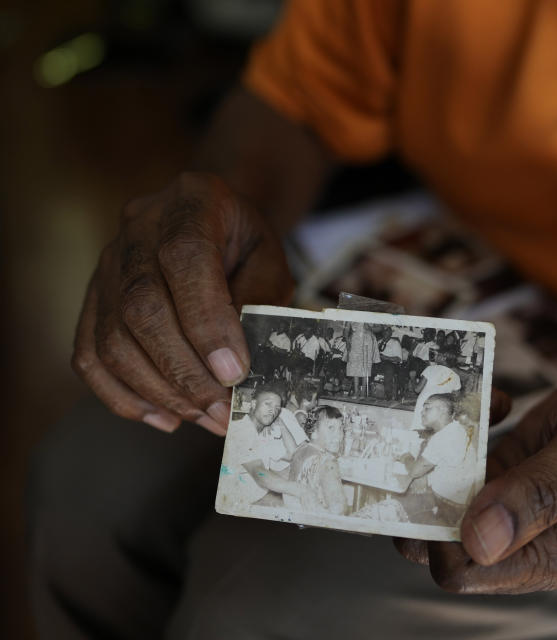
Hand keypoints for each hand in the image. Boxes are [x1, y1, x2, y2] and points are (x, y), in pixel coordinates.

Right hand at [72, 172, 293, 434]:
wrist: (210, 218)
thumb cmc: (245, 243)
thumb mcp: (271, 257)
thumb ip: (260, 297)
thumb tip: (239, 362)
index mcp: (192, 201)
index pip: (187, 260)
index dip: (208, 322)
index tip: (234, 372)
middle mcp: (138, 227)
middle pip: (142, 306)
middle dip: (184, 371)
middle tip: (222, 412)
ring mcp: (107, 262)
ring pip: (111, 338)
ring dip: (158, 391)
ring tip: (203, 418)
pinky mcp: (92, 298)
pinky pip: (88, 354)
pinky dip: (121, 396)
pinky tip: (163, 417)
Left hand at [395, 371, 556, 593]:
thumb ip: (540, 495)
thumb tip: (479, 541)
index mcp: (556, 555)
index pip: (470, 572)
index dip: (442, 534)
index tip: (438, 479)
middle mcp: (527, 542)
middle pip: (444, 545)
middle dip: (430, 493)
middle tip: (439, 436)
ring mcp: (510, 512)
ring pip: (443, 506)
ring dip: (442, 456)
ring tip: (470, 411)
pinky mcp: (501, 481)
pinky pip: (460, 471)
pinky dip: (465, 434)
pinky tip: (500, 405)